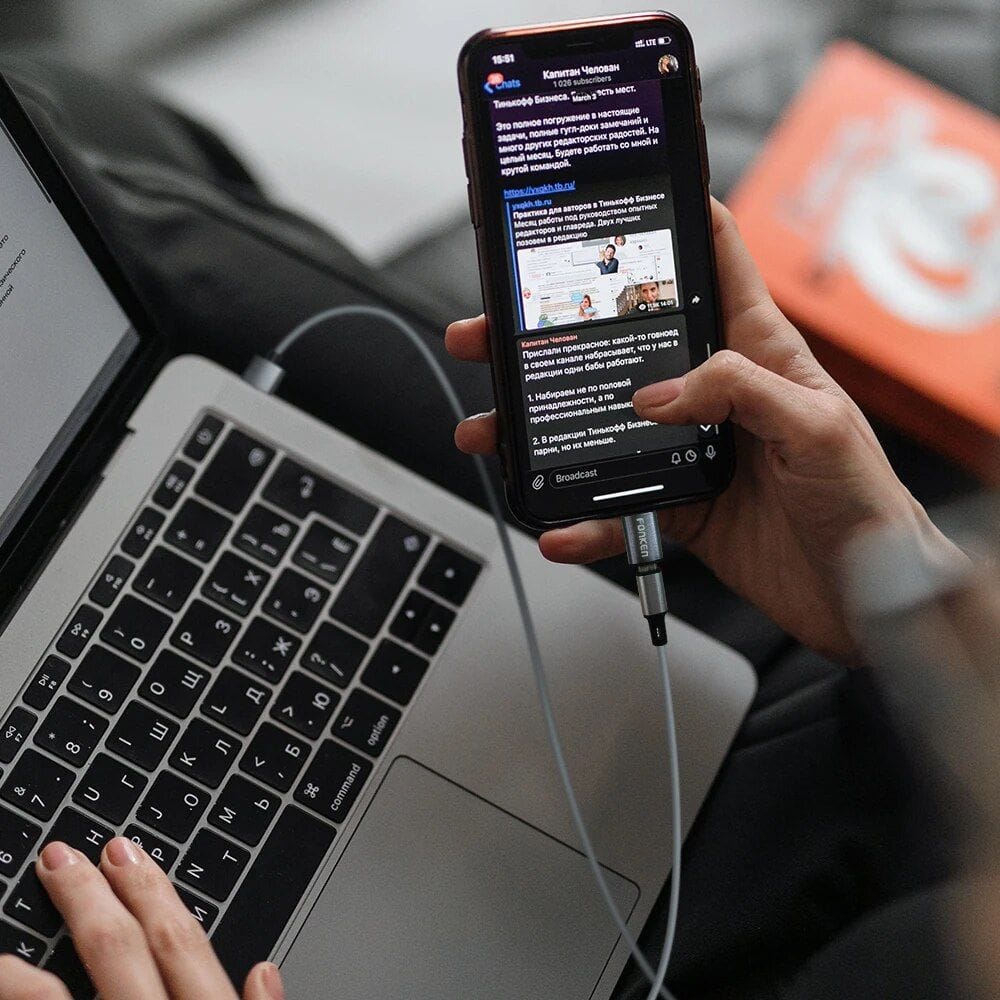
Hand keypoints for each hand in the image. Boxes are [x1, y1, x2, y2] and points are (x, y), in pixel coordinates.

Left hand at [0, 839, 281, 999]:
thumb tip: (265, 972)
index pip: (176, 943)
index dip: (148, 890)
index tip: (121, 853)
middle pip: (117, 952)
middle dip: (89, 896)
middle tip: (62, 856)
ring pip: (54, 996)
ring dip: (27, 956)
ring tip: (21, 905)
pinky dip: (17, 994)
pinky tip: (4, 976)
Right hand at [446, 199, 961, 660]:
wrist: (862, 594)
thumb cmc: (863, 499)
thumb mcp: (817, 425)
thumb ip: (741, 391)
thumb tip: (657, 394)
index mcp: (756, 352)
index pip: (713, 266)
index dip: (671, 222)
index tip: (612, 196)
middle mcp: (713, 393)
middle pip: (621, 347)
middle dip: (553, 333)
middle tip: (494, 331)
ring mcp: (686, 447)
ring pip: (599, 426)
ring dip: (541, 429)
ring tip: (494, 432)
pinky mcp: (675, 501)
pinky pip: (615, 506)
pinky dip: (584, 521)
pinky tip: (560, 526)